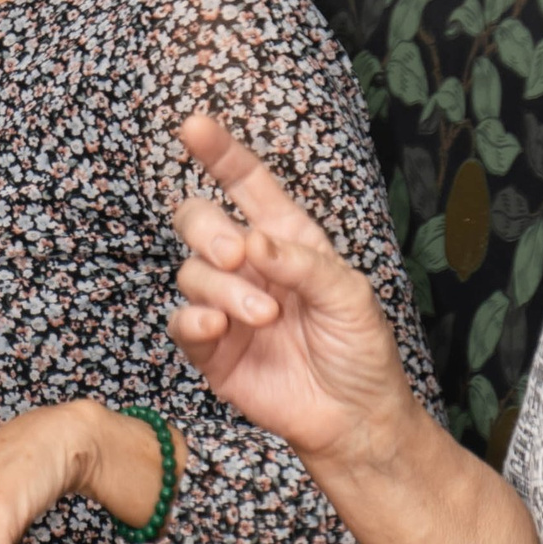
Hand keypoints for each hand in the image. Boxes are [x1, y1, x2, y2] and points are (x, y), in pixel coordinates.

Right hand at [169, 116, 414, 469]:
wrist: (352, 417)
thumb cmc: (361, 351)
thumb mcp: (350, 295)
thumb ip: (301, 263)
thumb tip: (252, 242)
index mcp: (288, 239)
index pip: (247, 184)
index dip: (220, 152)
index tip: (194, 126)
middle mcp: (250, 266)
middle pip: (200, 221)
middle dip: (209, 231)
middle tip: (237, 258)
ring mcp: (227, 306)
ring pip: (191, 273)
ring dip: (224, 290)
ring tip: (264, 317)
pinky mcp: (210, 349)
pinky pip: (181, 322)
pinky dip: (194, 319)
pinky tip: (218, 328)